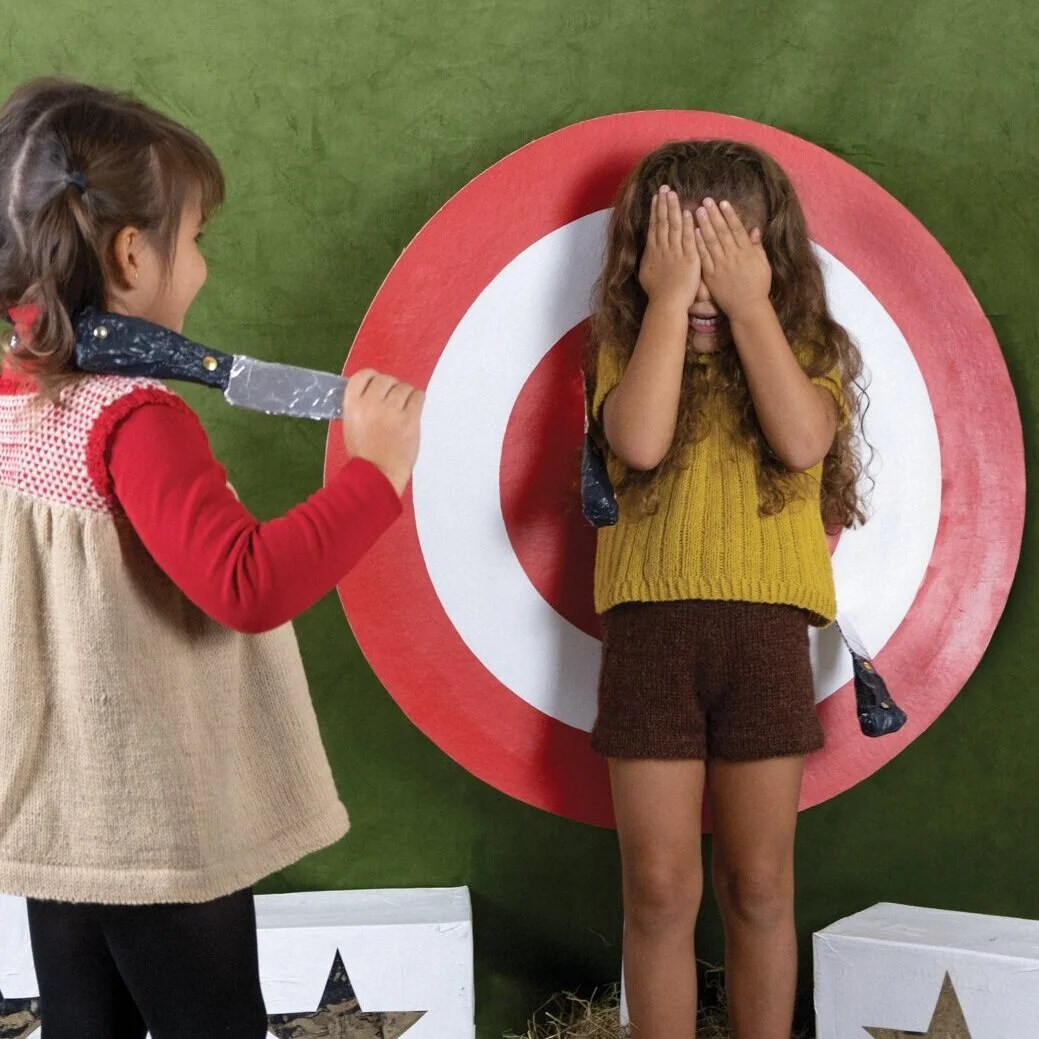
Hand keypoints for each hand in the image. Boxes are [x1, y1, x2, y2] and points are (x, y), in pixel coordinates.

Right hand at [340, 369, 423, 495]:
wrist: (378, 474)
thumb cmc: (364, 454)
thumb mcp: (351, 425)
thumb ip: (360, 405)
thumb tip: (374, 391)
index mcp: (353, 405)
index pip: (363, 375)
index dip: (372, 378)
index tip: (377, 385)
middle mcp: (372, 403)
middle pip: (386, 379)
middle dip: (390, 388)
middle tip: (392, 402)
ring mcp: (392, 411)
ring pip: (404, 387)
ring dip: (405, 395)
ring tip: (403, 409)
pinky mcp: (410, 418)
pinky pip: (418, 396)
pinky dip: (417, 399)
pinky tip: (413, 409)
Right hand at [637, 185, 699, 310]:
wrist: (667, 304)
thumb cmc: (658, 294)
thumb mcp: (647, 275)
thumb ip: (649, 261)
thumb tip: (648, 254)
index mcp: (653, 252)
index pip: (654, 227)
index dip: (655, 211)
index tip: (656, 197)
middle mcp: (662, 249)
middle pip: (662, 222)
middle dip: (663, 204)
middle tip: (665, 188)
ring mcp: (675, 253)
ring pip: (673, 226)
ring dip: (673, 209)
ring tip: (673, 194)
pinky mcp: (688, 259)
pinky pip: (687, 238)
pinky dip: (686, 225)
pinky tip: (687, 212)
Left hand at [693, 198, 771, 319]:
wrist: (747, 308)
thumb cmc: (758, 286)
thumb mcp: (763, 264)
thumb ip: (757, 247)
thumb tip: (754, 230)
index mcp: (746, 251)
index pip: (736, 229)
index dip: (729, 215)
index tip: (722, 202)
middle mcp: (733, 255)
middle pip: (722, 231)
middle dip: (713, 215)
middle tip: (706, 201)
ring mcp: (721, 265)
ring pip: (711, 241)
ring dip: (704, 225)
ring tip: (697, 211)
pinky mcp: (711, 275)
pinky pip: (704, 257)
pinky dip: (698, 245)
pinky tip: (692, 233)